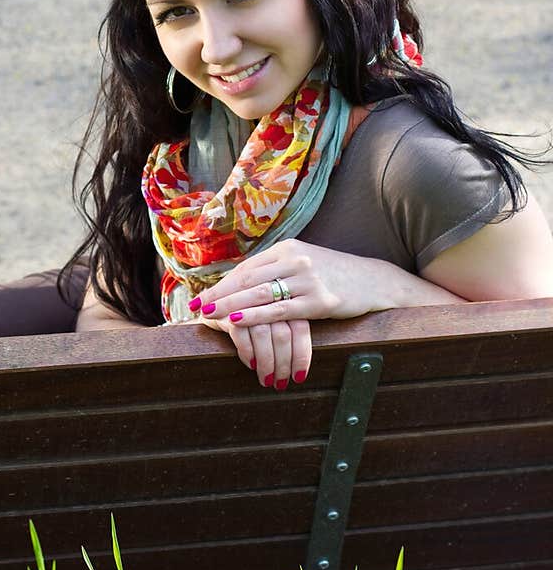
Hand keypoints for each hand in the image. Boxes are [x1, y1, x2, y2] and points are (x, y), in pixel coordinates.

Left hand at [189, 239, 389, 386]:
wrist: (374, 281)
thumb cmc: (333, 275)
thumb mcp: (304, 263)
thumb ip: (276, 270)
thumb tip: (241, 284)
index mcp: (287, 248)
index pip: (247, 268)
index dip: (221, 283)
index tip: (200, 297)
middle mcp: (295, 259)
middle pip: (247, 279)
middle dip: (218, 295)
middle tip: (195, 308)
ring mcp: (308, 279)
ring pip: (259, 294)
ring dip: (229, 305)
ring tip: (208, 315)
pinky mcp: (320, 300)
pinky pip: (280, 310)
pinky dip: (255, 315)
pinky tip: (237, 321)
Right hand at [200, 309, 311, 389]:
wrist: (211, 307)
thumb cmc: (248, 321)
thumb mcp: (272, 322)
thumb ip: (287, 334)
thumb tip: (301, 370)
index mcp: (285, 300)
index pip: (300, 329)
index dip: (302, 355)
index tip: (299, 376)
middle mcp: (267, 299)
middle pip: (282, 334)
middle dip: (283, 364)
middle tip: (280, 383)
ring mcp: (246, 303)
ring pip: (263, 334)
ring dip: (266, 362)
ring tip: (266, 380)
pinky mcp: (225, 309)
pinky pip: (240, 333)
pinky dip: (248, 352)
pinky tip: (251, 364)